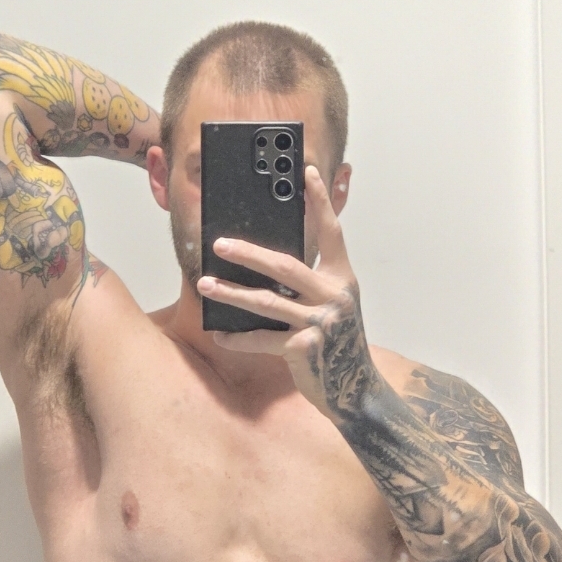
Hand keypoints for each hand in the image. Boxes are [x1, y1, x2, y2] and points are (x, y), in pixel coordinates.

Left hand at [196, 166, 383, 418]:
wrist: (356, 389)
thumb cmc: (338, 343)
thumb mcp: (335, 305)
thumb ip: (312, 283)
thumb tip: (269, 264)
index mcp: (343, 279)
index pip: (332, 232)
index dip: (320, 201)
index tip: (306, 172)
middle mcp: (335, 296)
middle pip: (285, 266)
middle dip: (248, 253)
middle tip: (218, 244)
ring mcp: (321, 323)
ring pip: (266, 302)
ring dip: (231, 293)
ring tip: (205, 285)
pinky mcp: (304, 349)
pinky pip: (262, 339)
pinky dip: (239, 338)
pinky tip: (219, 334)